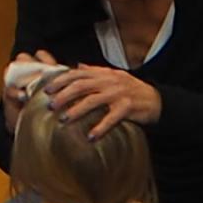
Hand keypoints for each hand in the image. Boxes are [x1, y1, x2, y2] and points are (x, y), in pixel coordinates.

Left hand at [32, 65, 161, 135]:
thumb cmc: (130, 89)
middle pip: (81, 86)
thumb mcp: (112, 76)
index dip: (60, 81)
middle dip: (63, 95)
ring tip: (64, 120)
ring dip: (76, 111)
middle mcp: (108, 81)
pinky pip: (111, 118)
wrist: (156, 99)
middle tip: (51, 106)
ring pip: (92, 101)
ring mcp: (118, 93)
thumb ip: (94, 72)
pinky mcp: (128, 107)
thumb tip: (77, 66)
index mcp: (102, 73)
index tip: (47, 90)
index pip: (77, 74)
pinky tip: (91, 136)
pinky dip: (100, 127)